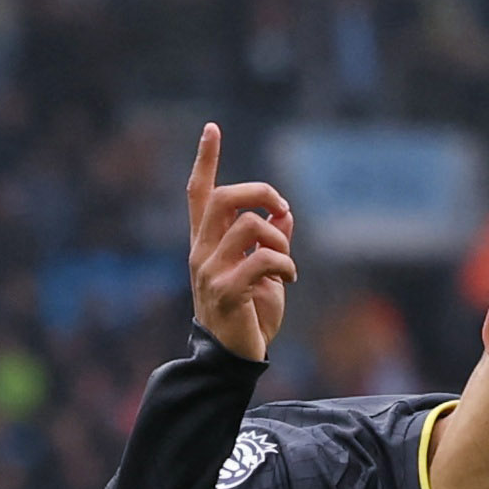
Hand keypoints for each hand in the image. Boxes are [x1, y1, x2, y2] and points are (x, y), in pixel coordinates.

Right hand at [186, 124, 293, 362]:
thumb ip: (272, 241)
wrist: (234, 361)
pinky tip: (289, 279)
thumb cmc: (249, 317)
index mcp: (206, 245)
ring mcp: (210, 272)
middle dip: (261, 193)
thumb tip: (286, 212)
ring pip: (248, 225)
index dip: (206, 160)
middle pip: (225, 198)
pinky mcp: (227, 291)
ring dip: (279, 237)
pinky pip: (262, 260)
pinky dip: (285, 265)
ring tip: (286, 261)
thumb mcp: (265, 273)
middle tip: (282, 208)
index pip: (199, 194)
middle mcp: (201, 253)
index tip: (212, 128)